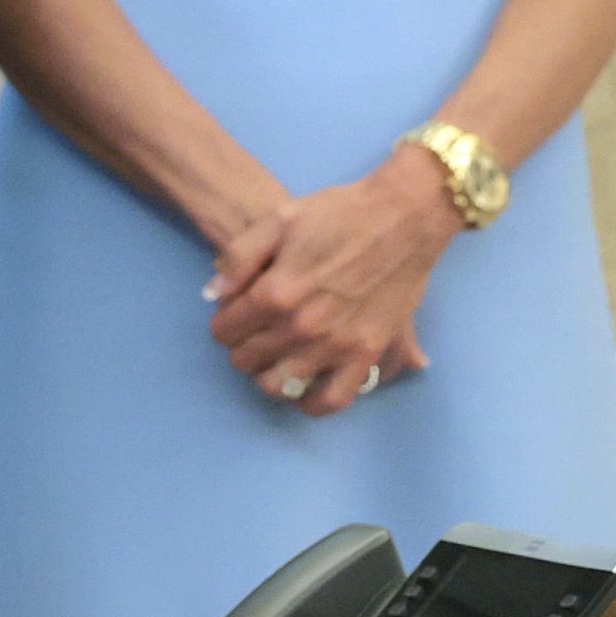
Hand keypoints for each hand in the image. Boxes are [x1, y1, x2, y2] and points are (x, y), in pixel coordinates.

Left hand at [203, 154, 456, 416]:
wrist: (402, 218)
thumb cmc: (338, 213)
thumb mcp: (277, 219)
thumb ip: (238, 258)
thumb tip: (213, 296)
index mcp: (275, 292)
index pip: (225, 331)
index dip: (223, 323)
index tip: (233, 315)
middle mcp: (301, 327)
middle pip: (247, 360)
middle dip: (241, 347)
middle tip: (252, 334)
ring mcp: (335, 345)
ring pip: (280, 385)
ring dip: (267, 375)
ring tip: (273, 359)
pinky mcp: (366, 355)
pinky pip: (332, 400)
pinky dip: (311, 403)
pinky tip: (304, 390)